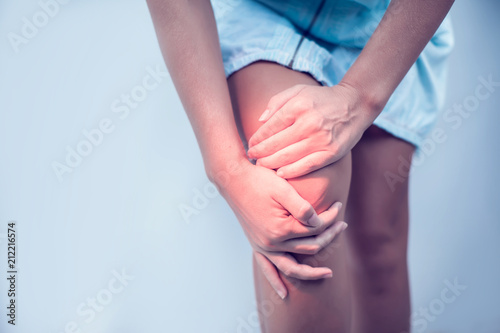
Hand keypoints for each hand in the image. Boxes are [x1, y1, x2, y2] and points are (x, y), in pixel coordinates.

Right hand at [219, 161, 346, 298]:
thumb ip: (303, 208)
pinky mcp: (257, 246)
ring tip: (328, 274)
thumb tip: (319, 223)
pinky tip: (284, 293)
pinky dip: (276, 282)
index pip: (315, 229)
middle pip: (309, 247)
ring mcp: (263, 246)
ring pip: (292, 267)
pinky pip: (267, 269)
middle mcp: (272, 243)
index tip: (338, 204)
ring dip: (311, 272)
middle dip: (329, 236)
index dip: (330, 218)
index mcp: (281, 229)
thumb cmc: (259, 180)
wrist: (234, 180)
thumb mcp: (284, 189)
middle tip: (343, 224)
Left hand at [247, 83, 373, 178]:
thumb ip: (276, 102)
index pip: (270, 127)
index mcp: (298, 106)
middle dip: (260, 153)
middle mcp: (309, 123)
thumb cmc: (321, 99)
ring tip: (261, 166)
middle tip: (251, 157)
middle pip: (276, 144)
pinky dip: (291, 171)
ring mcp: (321, 139)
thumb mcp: (298, 91)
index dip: (257, 138)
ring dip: (271, 163)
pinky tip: (280, 173)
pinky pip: (307, 166)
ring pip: (288, 157)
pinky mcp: (331, 153)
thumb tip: (260, 120)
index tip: (250, 144)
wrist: (355, 105)